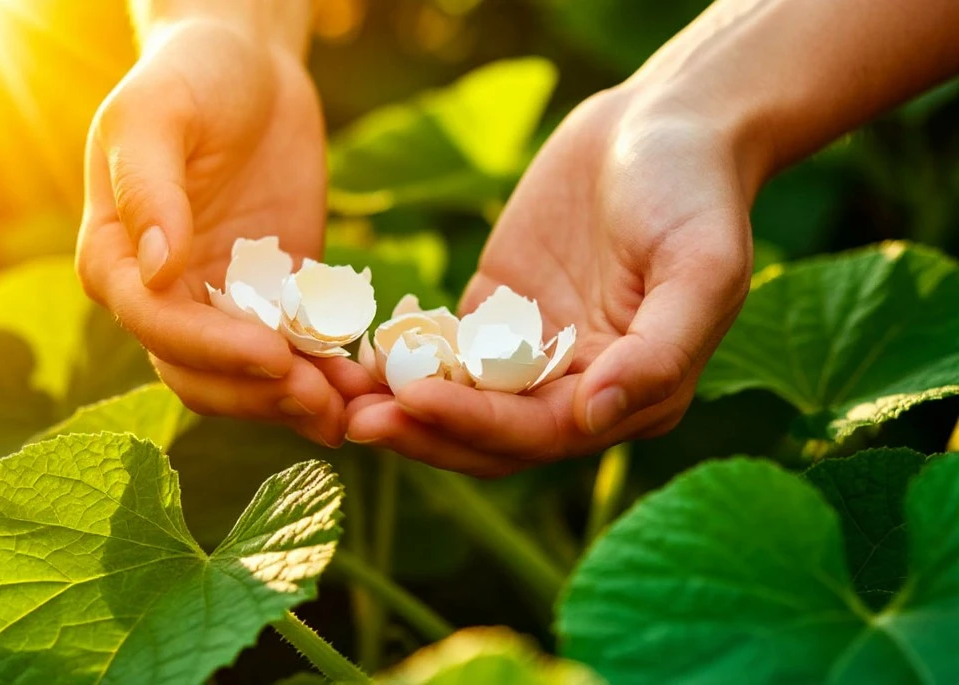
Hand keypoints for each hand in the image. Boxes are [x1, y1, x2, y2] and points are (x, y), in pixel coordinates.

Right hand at [77, 19, 347, 446]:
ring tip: (353, 405)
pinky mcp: (276, 298)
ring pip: (249, 378)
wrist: (249, 66)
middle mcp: (164, 296)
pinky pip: (298, 348)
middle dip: (260, 394)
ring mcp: (222, 302)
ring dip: (297, 400)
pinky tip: (367, 379)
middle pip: (200, 373)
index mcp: (117, 260)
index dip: (213, 350)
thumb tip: (156, 270)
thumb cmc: (189, 77)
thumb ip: (148, 189)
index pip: (157, 326)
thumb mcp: (155, 116)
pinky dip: (328, 371)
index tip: (273, 356)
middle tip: (324, 401)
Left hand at [345, 87, 755, 475]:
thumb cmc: (696, 192)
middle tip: (354, 420)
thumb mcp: (702, 268)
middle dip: (423, 430)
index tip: (413, 402)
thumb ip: (659, 352)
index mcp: (632, 396)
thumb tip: (593, 416)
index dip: (476, 423)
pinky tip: (353, 350)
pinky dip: (400, 357)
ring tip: (336, 393)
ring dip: (401, 405)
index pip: (541, 433)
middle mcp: (578, 391)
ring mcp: (532, 355)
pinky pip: (441, 350)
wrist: (664, 123)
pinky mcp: (495, 316)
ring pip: (457, 400)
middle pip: (489, 433)